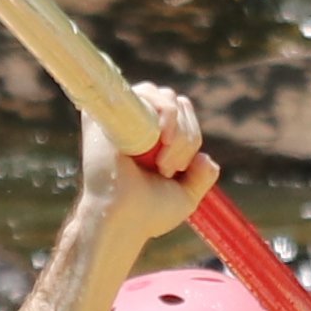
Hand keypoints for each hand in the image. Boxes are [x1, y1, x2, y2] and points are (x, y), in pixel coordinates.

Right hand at [77, 79, 215, 248]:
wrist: (120, 219)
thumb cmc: (147, 214)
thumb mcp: (186, 196)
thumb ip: (202, 176)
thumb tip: (205, 158)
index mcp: (154, 138)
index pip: (183, 114)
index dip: (191, 136)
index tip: (179, 170)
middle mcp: (137, 124)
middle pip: (177, 102)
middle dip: (187, 136)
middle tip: (169, 169)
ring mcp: (122, 117)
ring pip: (164, 96)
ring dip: (175, 127)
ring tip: (163, 162)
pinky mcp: (105, 114)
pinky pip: (140, 92)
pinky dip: (159, 109)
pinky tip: (159, 136)